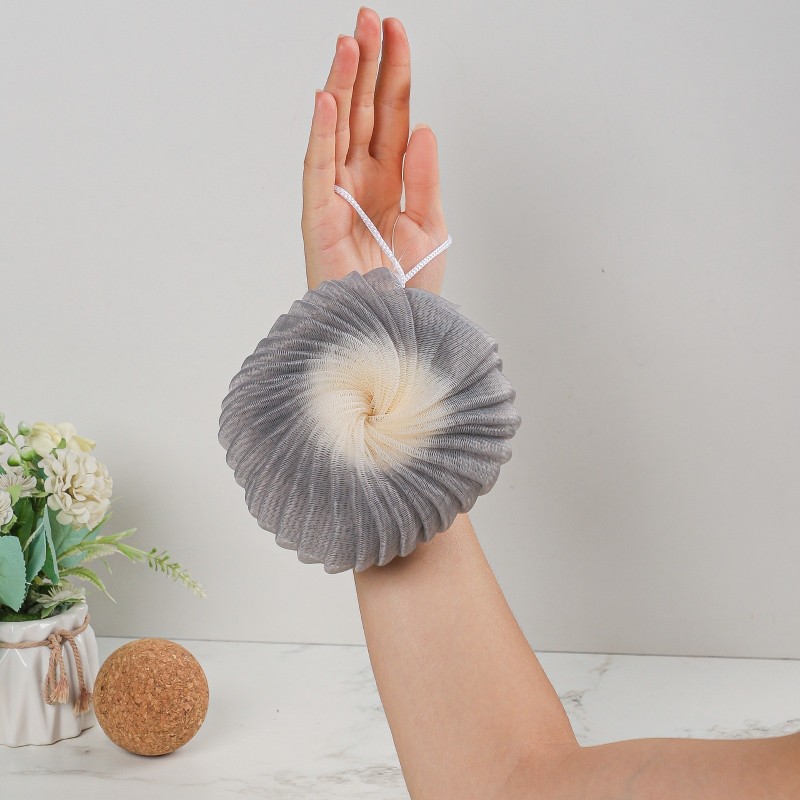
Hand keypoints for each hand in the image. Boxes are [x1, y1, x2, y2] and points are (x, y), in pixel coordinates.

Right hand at [301, 7, 447, 295]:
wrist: (389, 330)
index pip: (391, 115)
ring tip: (350, 42)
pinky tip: (328, 99)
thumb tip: (423, 128)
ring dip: (343, 85)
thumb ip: (425, 178)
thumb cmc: (408, 289)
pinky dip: (322, 134)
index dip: (395, 75)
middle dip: (367, 65)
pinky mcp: (319, 216)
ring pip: (338, 128)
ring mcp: (337, 195)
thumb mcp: (429, 227)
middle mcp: (362, 181)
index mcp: (390, 180)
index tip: (397, 33)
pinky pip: (318, 167)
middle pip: (363, 111)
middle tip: (369, 19)